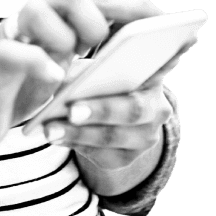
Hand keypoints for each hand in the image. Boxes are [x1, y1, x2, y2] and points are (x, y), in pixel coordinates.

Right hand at [0, 0, 162, 160]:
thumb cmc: (18, 89)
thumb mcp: (59, 60)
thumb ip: (88, 31)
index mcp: (50, 18)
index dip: (124, 7)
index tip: (151, 26)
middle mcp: (29, 20)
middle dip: (94, 19)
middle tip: (96, 50)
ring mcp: (9, 38)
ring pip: (36, 10)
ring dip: (63, 38)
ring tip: (68, 67)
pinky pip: (14, 52)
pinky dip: (39, 65)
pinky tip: (54, 81)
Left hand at [43, 46, 191, 170]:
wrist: (109, 110)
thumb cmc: (100, 73)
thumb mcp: (101, 59)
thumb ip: (95, 57)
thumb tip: (71, 66)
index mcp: (154, 73)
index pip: (165, 64)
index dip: (160, 62)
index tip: (135, 64)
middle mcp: (158, 107)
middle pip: (133, 109)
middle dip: (100, 110)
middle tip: (72, 110)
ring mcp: (145, 136)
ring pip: (113, 137)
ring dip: (78, 133)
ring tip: (50, 127)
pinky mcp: (126, 157)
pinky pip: (101, 155)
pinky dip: (74, 144)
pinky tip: (54, 135)